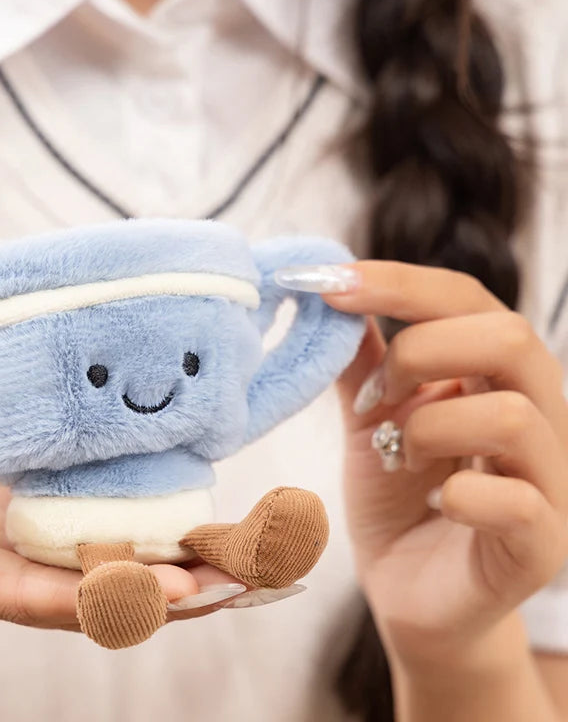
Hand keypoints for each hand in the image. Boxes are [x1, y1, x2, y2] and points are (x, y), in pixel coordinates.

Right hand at [0, 398, 229, 629]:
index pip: (36, 599)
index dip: (107, 596)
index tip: (177, 587)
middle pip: (87, 598)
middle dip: (165, 593)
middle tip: (247, 577)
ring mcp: (5, 545)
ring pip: (97, 569)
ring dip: (168, 567)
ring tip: (244, 554)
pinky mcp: (15, 514)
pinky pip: (84, 532)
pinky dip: (138, 531)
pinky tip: (186, 519)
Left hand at [278, 261, 567, 668]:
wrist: (412, 593)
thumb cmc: (398, 499)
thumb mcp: (371, 419)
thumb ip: (361, 362)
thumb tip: (330, 297)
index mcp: (493, 376)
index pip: (467, 300)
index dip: (401, 284)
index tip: (330, 284)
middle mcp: (537, 416)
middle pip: (509, 337)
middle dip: (421, 352)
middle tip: (374, 399)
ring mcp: (548, 482)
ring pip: (514, 415)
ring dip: (431, 427)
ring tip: (398, 455)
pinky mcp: (541, 545)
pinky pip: (518, 502)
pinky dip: (461, 493)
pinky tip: (433, 501)